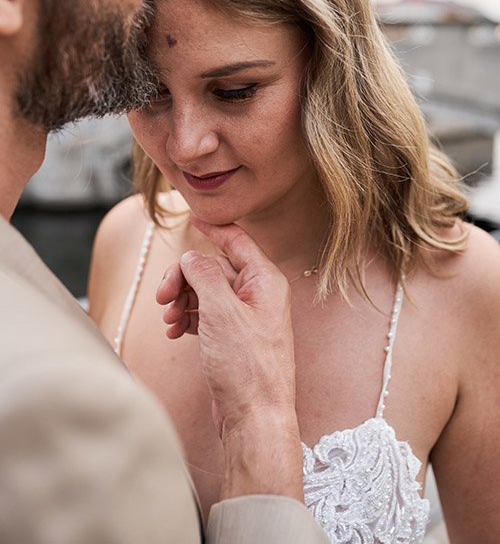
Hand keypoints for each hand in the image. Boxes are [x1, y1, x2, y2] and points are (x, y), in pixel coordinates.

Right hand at [157, 219, 303, 500]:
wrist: (255, 417)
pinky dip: (187, 319)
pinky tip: (174, 332)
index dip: (213, 228)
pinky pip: (205, 317)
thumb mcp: (221, 311)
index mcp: (264, 281)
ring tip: (168, 320)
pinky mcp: (233, 339)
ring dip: (182, 301)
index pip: (236, 241)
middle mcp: (258, 296)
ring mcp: (246, 319)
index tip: (192, 218)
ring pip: (205, 293)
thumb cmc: (247, 366)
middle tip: (162, 296)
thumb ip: (204, 275)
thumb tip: (191, 256)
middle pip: (213, 269)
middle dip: (183, 278)